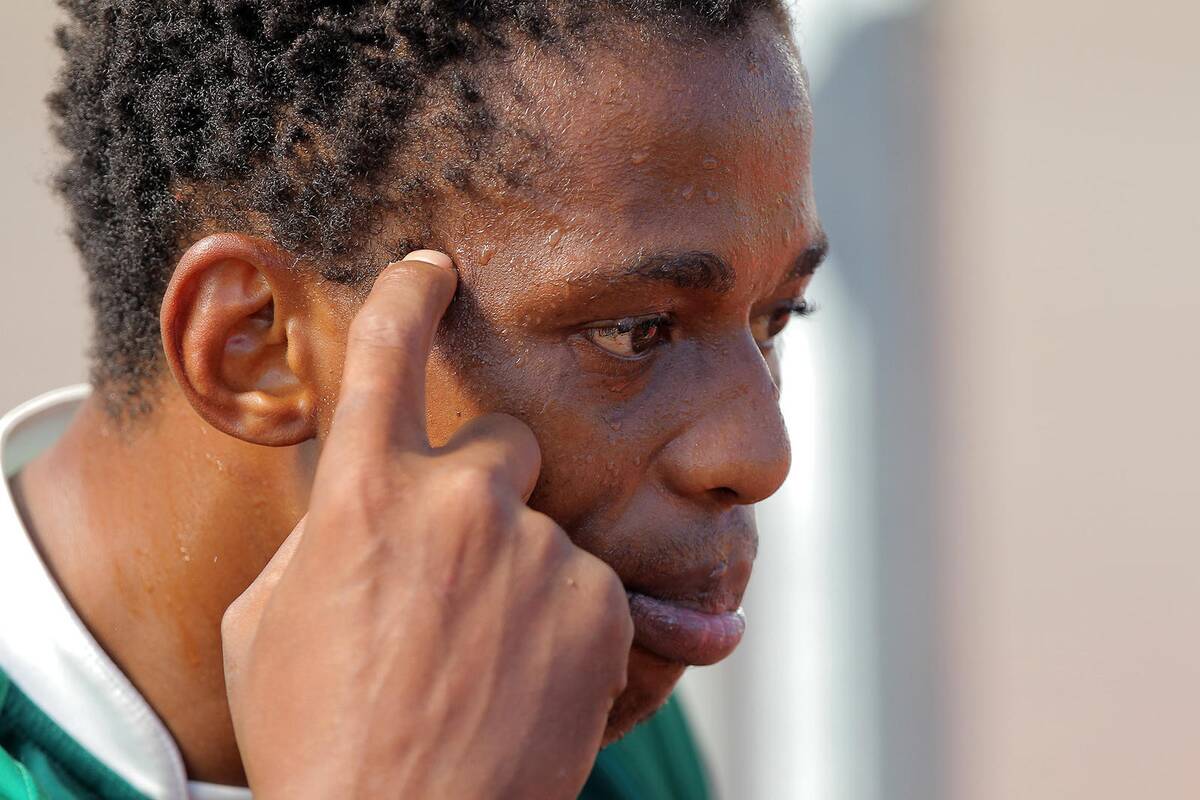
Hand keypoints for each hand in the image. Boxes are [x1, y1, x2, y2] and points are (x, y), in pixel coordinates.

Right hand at [221, 250, 632, 798]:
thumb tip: (360, 500)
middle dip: (487, 491)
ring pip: (546, 528)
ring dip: (523, 575)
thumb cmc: (317, 734)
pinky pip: (592, 588)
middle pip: (501, 444)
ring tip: (484, 659)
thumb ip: (322, 536)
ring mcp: (536, 549)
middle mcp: (457, 501)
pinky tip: (526, 683)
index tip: (432, 269)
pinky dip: (568, 625)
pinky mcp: (600, 604)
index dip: (407, 298)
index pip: (383, 355)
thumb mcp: (268, 624)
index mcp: (363, 494)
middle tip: (461, 574)